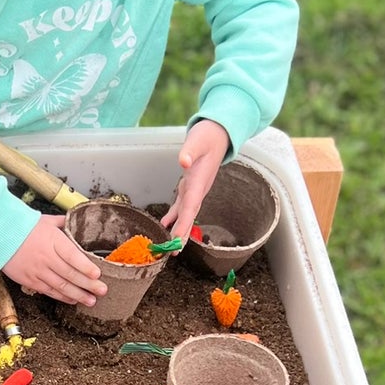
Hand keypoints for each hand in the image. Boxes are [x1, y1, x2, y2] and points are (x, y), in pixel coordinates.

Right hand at [3, 215, 106, 305]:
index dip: (86, 267)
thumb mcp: (47, 221)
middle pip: (70, 274)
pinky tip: (73, 300)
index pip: (73, 256)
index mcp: (53, 241)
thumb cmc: (23, 226)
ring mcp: (38, 270)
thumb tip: (79, 220)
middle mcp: (46, 257)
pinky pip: (49, 291)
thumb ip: (64, 223)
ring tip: (91, 300)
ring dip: (78, 295)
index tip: (98, 274)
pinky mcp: (30, 280)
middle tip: (102, 290)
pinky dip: (62, 297)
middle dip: (88, 285)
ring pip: (61, 286)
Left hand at [160, 120, 230, 245]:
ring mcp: (195, 188)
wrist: (218, 133)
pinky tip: (166, 223)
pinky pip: (182, 204)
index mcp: (199, 181)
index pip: (190, 207)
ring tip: (172, 245)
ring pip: (186, 213)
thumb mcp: (198, 140)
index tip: (177, 239)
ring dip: (180, 228)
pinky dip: (175, 215)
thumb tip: (183, 162)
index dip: (184, 224)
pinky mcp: (191, 185)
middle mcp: (198, 188)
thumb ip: (190, 151)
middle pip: (190, 216)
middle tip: (174, 251)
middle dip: (183, 234)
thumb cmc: (208, 136)